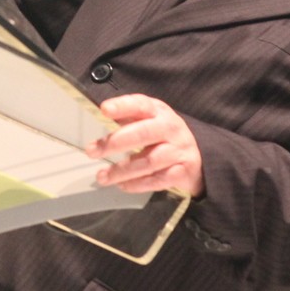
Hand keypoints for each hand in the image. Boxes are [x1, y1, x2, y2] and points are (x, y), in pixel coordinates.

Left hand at [86, 94, 204, 197]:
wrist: (197, 158)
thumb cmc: (163, 137)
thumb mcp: (149, 121)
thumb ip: (127, 118)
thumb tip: (101, 114)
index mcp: (159, 112)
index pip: (141, 104)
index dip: (123, 106)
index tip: (104, 109)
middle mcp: (171, 128)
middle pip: (143, 133)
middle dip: (115, 142)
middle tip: (92, 151)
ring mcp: (178, 150)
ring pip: (149, 161)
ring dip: (122, 170)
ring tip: (102, 177)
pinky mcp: (183, 171)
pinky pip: (157, 180)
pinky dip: (137, 184)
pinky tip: (122, 185)